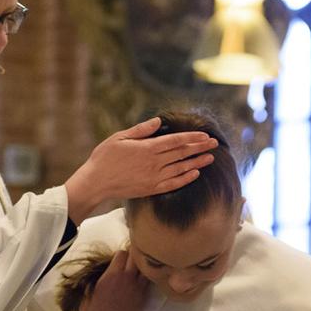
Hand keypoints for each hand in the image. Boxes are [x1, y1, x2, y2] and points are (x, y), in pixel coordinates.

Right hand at [64, 117, 217, 223]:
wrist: (96, 183)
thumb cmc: (104, 157)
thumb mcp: (120, 138)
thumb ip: (141, 130)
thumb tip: (158, 121)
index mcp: (147, 148)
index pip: (176, 141)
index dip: (192, 138)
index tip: (205, 136)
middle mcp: (154, 163)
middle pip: (182, 154)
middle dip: (200, 148)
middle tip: (215, 144)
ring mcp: (154, 177)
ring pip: (181, 169)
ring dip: (197, 163)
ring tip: (210, 158)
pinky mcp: (151, 189)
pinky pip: (173, 184)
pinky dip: (186, 179)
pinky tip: (195, 174)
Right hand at [77, 250, 149, 310]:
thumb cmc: (92, 306)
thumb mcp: (95, 284)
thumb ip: (107, 272)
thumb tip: (114, 265)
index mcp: (112, 274)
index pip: (123, 253)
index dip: (121, 255)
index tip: (119, 260)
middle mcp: (126, 279)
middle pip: (136, 258)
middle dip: (133, 258)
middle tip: (130, 263)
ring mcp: (137, 289)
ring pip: (145, 270)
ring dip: (141, 269)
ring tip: (136, 272)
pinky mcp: (142, 299)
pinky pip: (148, 284)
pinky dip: (144, 281)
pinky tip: (139, 284)